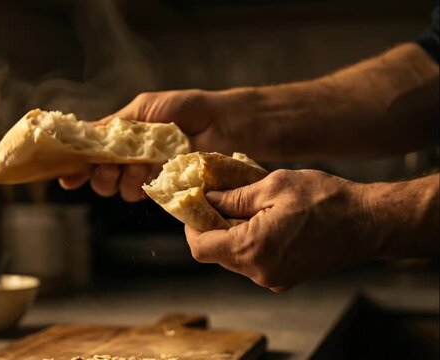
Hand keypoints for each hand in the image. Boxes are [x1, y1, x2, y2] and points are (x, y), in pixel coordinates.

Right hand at [59, 89, 241, 200]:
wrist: (224, 122)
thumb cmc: (185, 109)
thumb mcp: (144, 109)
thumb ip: (116, 123)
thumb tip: (86, 134)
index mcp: (122, 137)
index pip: (91, 154)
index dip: (76, 166)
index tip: (67, 177)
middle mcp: (131, 158)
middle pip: (101, 177)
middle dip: (101, 176)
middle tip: (110, 170)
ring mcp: (148, 174)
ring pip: (121, 189)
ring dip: (126, 179)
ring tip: (144, 164)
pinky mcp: (166, 188)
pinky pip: (145, 194)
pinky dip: (146, 184)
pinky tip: (157, 172)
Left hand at [185, 169, 378, 291]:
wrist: (369, 223)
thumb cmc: (325, 200)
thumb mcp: (273, 187)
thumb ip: (233, 197)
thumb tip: (207, 200)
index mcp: (253, 249)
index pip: (200, 247)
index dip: (191, 226)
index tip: (194, 206)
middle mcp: (260, 271)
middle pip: (216, 253)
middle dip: (211, 226)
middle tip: (216, 200)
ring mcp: (274, 279)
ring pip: (234, 258)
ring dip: (230, 233)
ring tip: (242, 206)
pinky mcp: (286, 278)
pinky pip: (254, 261)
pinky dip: (248, 242)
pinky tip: (261, 220)